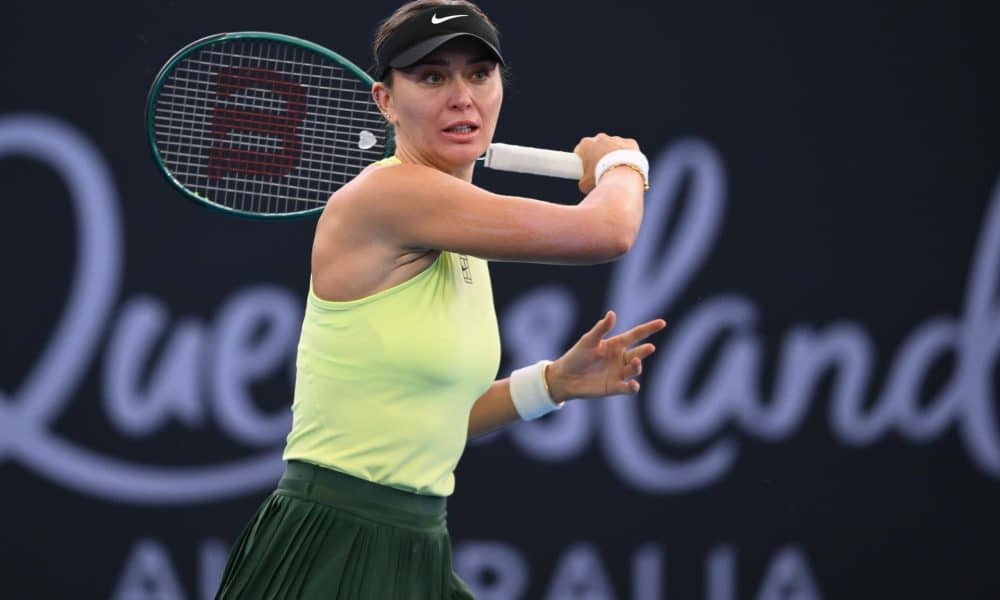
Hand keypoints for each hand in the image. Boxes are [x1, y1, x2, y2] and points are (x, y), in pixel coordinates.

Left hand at [546, 311, 665, 402]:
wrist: (564, 378)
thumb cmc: (576, 356)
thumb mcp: (588, 341)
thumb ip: (601, 329)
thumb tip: (612, 313)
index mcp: (616, 344)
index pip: (636, 335)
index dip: (649, 329)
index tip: (662, 323)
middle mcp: (620, 358)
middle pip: (639, 353)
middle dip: (645, 351)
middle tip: (649, 347)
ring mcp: (619, 373)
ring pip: (635, 370)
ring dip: (637, 366)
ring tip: (635, 362)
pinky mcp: (614, 388)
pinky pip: (628, 388)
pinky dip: (632, 387)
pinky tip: (633, 385)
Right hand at [574, 133, 640, 193]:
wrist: (622, 179)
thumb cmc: (600, 180)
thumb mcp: (584, 184)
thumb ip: (583, 180)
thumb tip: (586, 183)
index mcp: (586, 144)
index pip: (581, 149)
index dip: (583, 159)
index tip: (587, 168)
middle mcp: (601, 138)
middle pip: (597, 145)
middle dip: (598, 155)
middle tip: (601, 170)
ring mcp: (616, 139)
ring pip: (613, 146)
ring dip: (613, 155)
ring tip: (616, 170)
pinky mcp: (631, 143)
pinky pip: (627, 148)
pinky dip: (627, 155)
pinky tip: (627, 166)